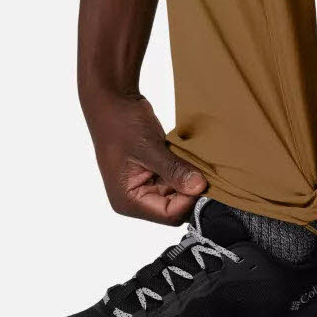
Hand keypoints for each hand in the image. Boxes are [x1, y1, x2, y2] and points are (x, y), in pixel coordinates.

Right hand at [83, 93, 206, 224]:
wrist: (114, 101)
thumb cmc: (121, 124)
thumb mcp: (149, 147)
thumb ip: (173, 169)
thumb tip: (198, 187)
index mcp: (128, 201)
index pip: (170, 214)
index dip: (189, 200)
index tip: (202, 179)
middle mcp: (136, 199)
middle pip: (176, 206)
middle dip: (189, 189)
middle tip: (201, 167)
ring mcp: (144, 186)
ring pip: (178, 193)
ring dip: (187, 177)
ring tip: (190, 158)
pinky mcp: (152, 174)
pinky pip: (175, 179)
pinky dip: (184, 169)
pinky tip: (185, 155)